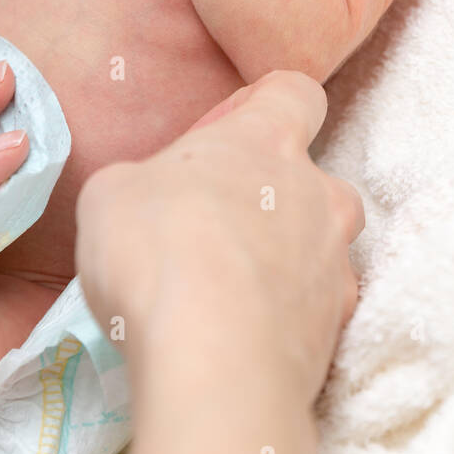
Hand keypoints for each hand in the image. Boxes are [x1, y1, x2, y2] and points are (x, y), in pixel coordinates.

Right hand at [75, 70, 363, 410]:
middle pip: (317, 179)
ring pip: (324, 248)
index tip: (231, 133)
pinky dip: (288, 319)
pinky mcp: (341, 327)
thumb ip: (143, 183)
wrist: (214, 361)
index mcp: (268, 140)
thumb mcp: (112, 195)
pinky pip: (319, 310)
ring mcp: (338, 263)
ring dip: (289, 261)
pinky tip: (246, 338)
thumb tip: (150, 200)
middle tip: (221, 230)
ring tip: (234, 294)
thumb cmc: (158, 252)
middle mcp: (319, 193)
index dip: (266, 105)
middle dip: (278, 200)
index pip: (295, 92)